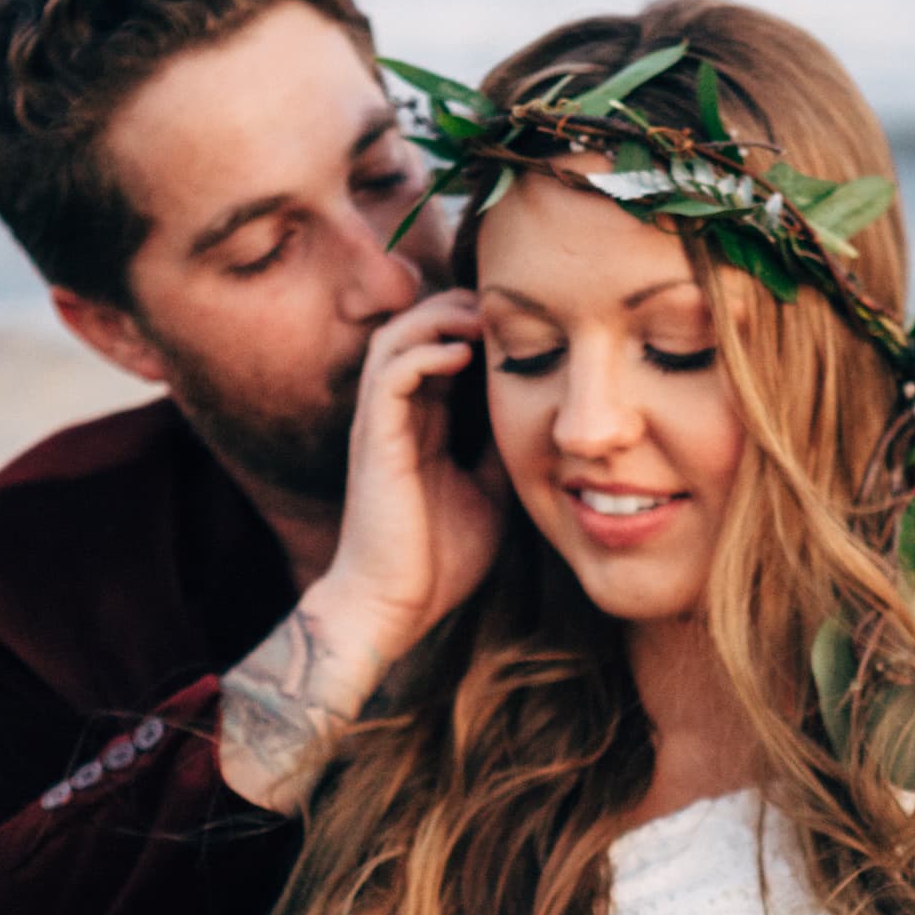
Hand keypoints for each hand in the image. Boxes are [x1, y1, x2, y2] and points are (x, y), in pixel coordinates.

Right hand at [309, 290, 506, 667]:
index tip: (519, 325)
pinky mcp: (375, 441)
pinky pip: (391, 375)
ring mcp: (382, 426)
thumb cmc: (438, 562)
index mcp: (423, 426)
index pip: (441, 351)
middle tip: (503, 305)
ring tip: (479, 318)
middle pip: (415, 330)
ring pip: (396, 340)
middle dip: (457, 308)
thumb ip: (502, 452)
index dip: (473, 327)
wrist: (396, 608)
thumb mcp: (491, 494)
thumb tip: (540, 421)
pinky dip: (424, 352)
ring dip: (437, 318)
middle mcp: (398, 417)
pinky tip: (462, 354)